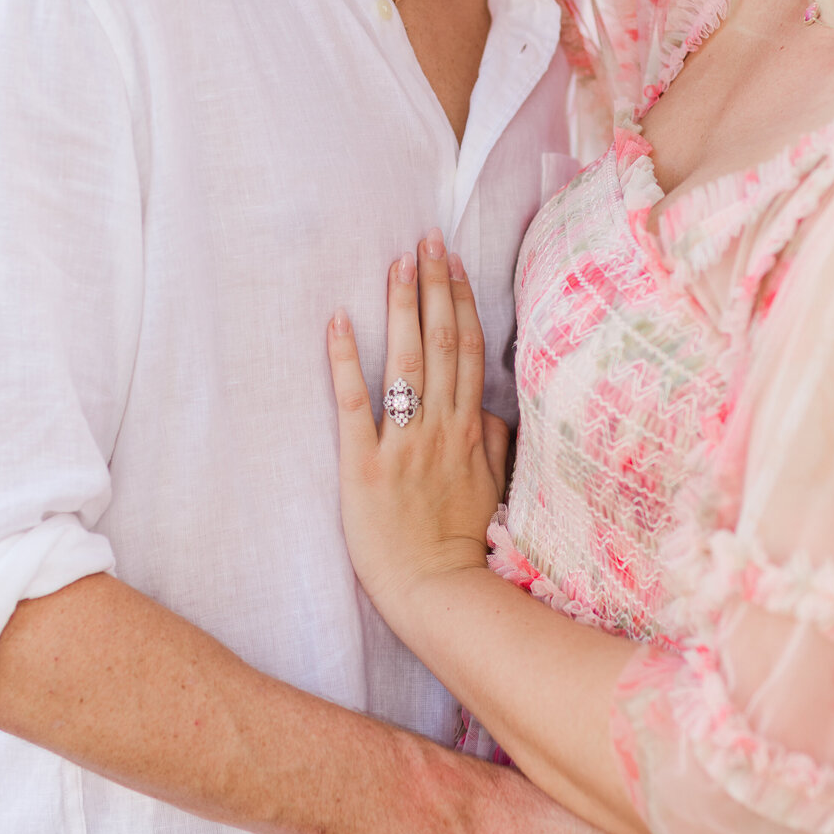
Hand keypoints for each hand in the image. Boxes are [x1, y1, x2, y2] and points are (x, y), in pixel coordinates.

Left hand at [327, 228, 501, 621]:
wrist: (439, 593)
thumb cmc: (464, 545)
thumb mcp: (495, 488)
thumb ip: (496, 444)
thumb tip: (492, 410)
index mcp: (471, 430)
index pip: (468, 350)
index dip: (459, 301)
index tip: (452, 261)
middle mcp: (440, 428)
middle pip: (440, 342)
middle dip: (433, 286)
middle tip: (424, 240)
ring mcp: (402, 444)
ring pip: (404, 362)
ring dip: (400, 307)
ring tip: (396, 263)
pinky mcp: (363, 466)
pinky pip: (354, 404)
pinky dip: (345, 359)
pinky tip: (337, 320)